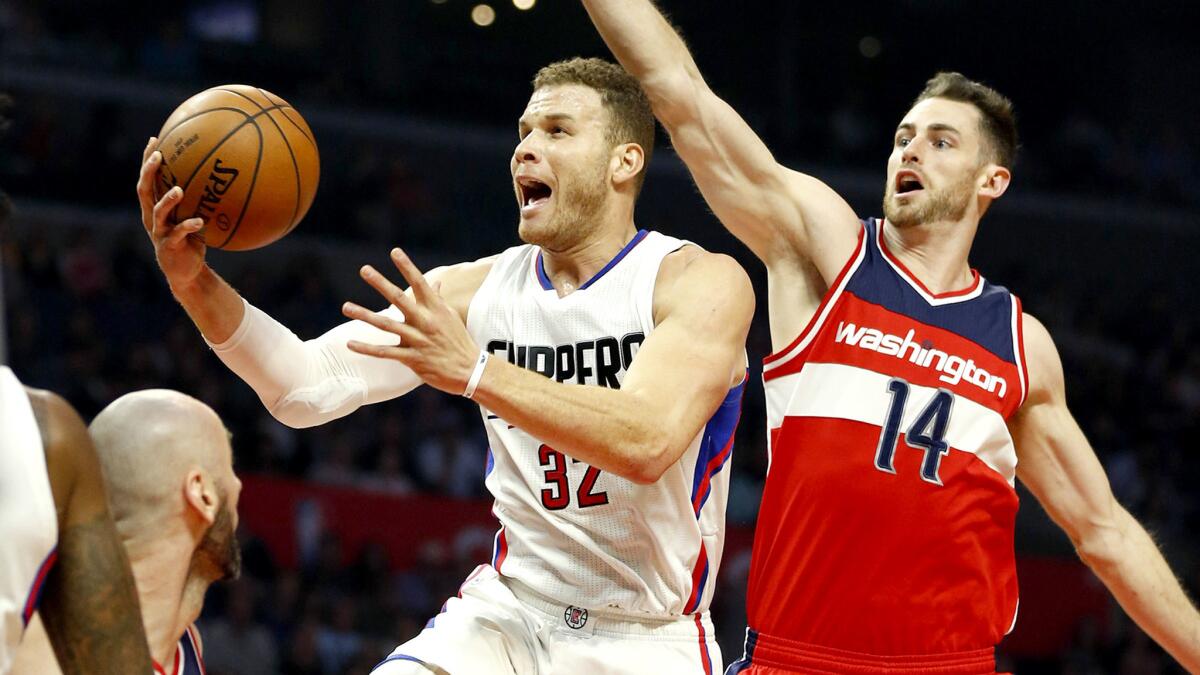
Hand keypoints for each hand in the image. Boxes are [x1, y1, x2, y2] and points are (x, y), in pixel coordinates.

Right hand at [136, 137, 206, 290]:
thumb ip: (199, 199)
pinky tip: (200, 221)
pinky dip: (188, 226)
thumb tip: (221, 176)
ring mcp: (159, 232)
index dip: (147, 160)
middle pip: (144, 190)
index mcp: (155, 207)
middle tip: (158, 155)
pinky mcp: (169, 247)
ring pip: (158, 212)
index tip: (155, 139)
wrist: (186, 272)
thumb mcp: (194, 215)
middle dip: (149, 171)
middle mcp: (152, 217)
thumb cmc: (192, 240)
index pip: (148, 179)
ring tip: (178, 189)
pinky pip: (178, 234)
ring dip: (167, 199)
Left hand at [342, 248, 480, 394]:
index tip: (394, 252)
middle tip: (364, 269)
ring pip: (386, 325)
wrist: (470, 370)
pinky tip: (350, 344)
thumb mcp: (450, 317)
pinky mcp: (413, 358)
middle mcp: (425, 321)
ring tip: (346, 307)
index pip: (420, 282)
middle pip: (399, 298)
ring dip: (364, 315)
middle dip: (381, 283)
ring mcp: (418, 340)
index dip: (407, 267)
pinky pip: (385, 353)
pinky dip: (367, 348)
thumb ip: (438, 299)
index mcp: (435, 309)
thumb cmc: (459, 341)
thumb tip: (436, 282)